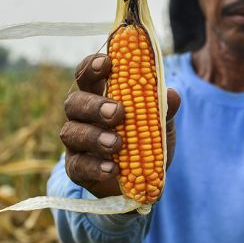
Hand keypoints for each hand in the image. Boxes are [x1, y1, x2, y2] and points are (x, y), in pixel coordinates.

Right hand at [59, 53, 180, 197]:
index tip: (107, 63)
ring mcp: (76, 143)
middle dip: (94, 105)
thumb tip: (171, 95)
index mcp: (98, 95)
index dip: (92, 66)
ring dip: (95, 137)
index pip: (87, 74)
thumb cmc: (145, 139)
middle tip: (117, 112)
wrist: (143, 178)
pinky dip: (95, 166)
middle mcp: (81, 116)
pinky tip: (112, 168)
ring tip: (117, 144)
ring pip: (72, 133)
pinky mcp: (76, 168)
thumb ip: (163, 108)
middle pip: (74, 102)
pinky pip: (78, 166)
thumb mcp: (160, 122)